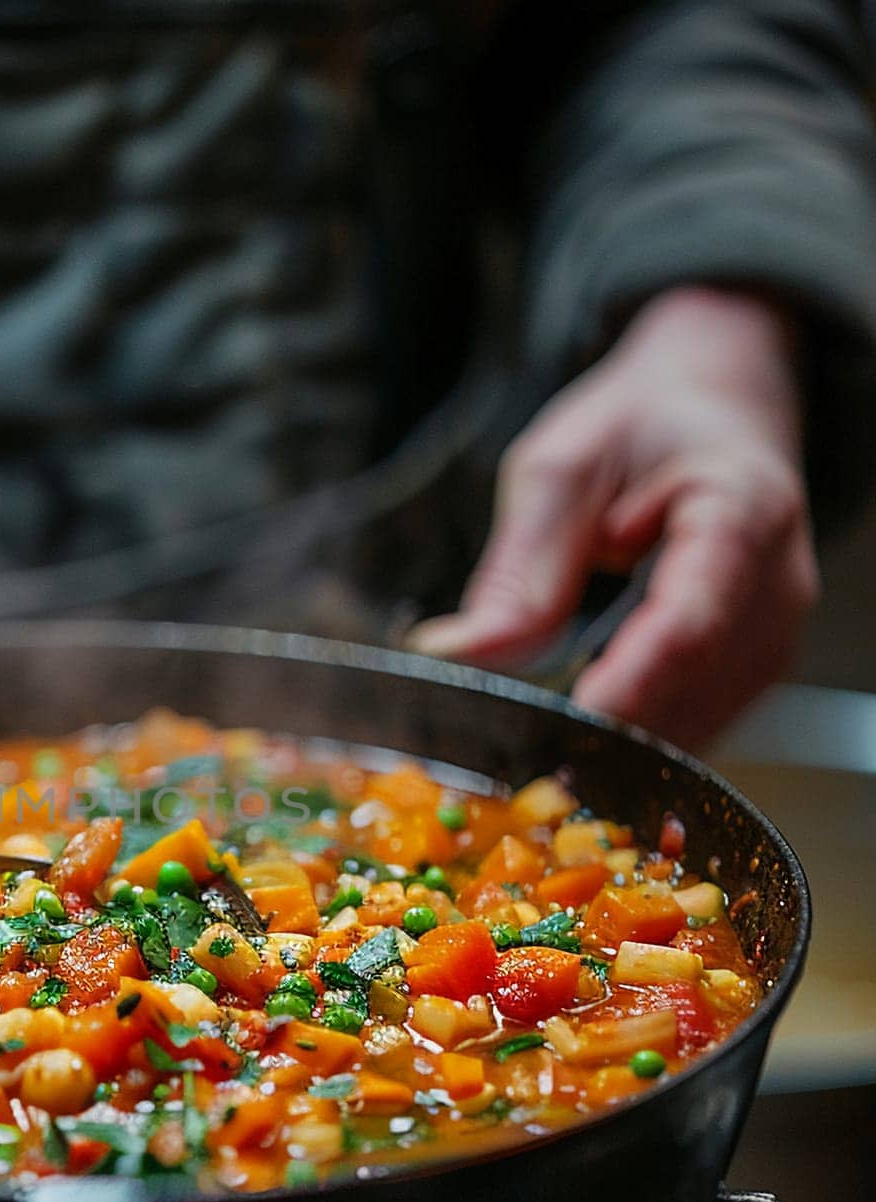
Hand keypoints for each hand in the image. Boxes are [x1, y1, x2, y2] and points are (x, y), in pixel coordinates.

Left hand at [406, 286, 816, 747]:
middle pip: (698, 686)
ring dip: (623, 748)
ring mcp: (773, 632)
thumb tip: (457, 654)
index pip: (689, 620)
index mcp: (740, 512)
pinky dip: (639, 740)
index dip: (628, 683)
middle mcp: (777, 584)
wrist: (710, 406)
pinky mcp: (750, 665)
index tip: (567, 724)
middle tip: (522, 760)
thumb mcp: (559, 471)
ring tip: (539, 753)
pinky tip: (579, 740)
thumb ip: (519, 569)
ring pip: (702, 721)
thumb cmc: (637, 428)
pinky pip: (698, 722)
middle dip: (612, 732)